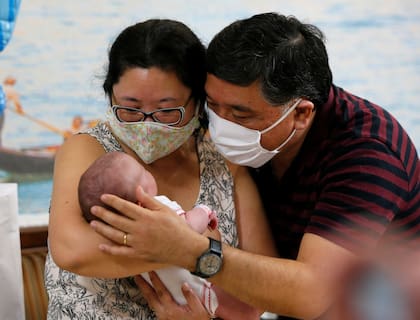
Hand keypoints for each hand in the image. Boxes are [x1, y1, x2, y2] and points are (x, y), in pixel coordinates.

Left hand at [89, 186, 206, 267]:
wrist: (185, 248)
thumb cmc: (177, 227)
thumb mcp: (165, 209)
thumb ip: (149, 200)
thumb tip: (137, 188)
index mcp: (146, 217)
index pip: (125, 206)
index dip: (113, 201)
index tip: (103, 196)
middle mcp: (139, 230)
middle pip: (116, 220)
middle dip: (103, 214)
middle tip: (92, 209)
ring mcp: (138, 243)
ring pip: (115, 235)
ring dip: (102, 229)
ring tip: (92, 224)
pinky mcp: (138, 254)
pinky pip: (121, 252)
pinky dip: (110, 249)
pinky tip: (101, 245)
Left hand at [136, 271, 211, 319]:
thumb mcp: (199, 310)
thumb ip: (191, 297)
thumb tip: (184, 285)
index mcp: (172, 310)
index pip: (161, 293)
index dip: (155, 281)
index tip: (151, 271)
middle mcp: (164, 314)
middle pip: (150, 298)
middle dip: (143, 286)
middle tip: (136, 276)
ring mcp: (162, 317)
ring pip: (150, 303)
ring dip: (145, 292)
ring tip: (140, 283)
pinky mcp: (163, 319)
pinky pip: (153, 307)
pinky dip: (150, 298)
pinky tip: (150, 294)